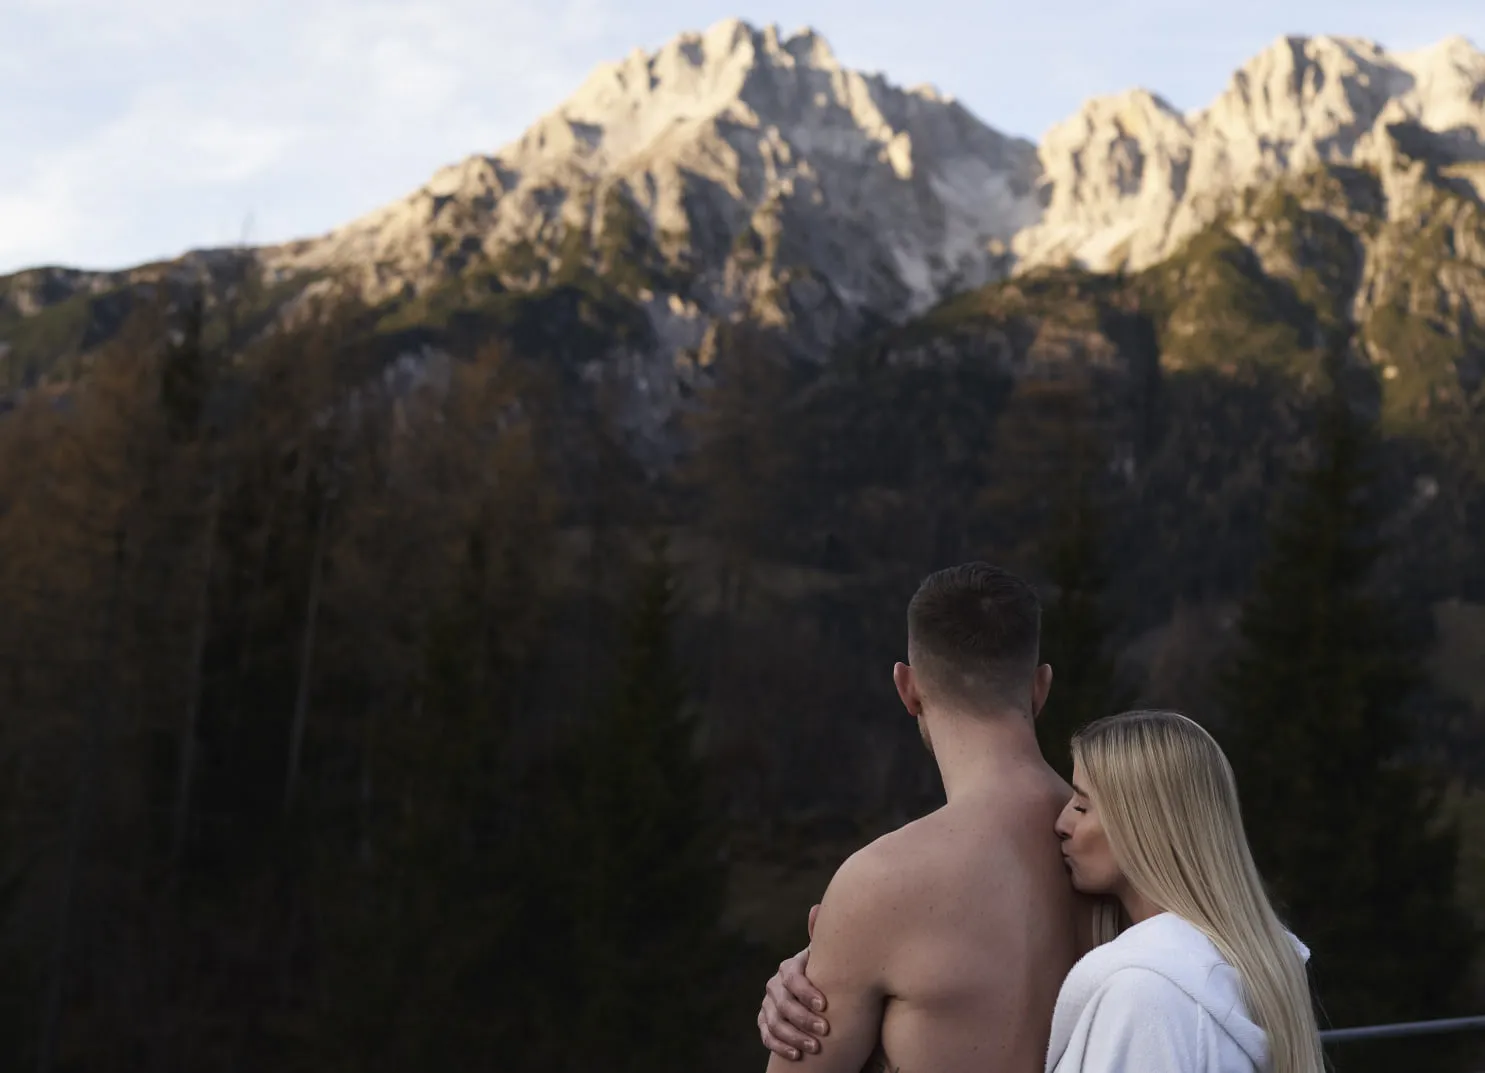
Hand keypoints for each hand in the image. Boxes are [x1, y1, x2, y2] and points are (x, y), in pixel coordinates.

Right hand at [758, 904, 829, 1059]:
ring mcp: (769, 1004)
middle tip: (823, 1032)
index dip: (806, 992)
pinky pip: (767, 1035)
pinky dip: (781, 1045)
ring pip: (774, 1021)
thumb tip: (816, 908)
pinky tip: (797, 1055)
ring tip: (814, 1048)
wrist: (827, 1006)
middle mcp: (776, 984)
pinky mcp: (766, 1022)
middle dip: (802, 1018)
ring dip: (793, 1036)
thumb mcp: (833, 962)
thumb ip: (825, 941)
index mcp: (791, 967)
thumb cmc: (835, 981)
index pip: (791, 976)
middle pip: (782, 1002)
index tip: (825, 1006)